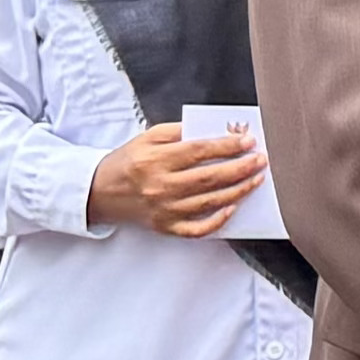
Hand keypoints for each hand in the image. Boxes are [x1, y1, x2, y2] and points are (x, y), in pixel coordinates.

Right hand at [86, 123, 265, 236]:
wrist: (98, 192)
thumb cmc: (126, 162)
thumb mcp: (147, 137)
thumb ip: (179, 132)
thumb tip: (214, 130)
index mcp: (155, 160)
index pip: (198, 151)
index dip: (226, 146)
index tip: (248, 141)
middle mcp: (160, 186)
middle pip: (209, 178)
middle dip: (240, 168)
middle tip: (260, 160)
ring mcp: (164, 210)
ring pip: (208, 202)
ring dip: (237, 191)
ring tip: (256, 179)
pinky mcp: (165, 227)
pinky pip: (196, 229)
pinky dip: (216, 221)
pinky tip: (232, 209)